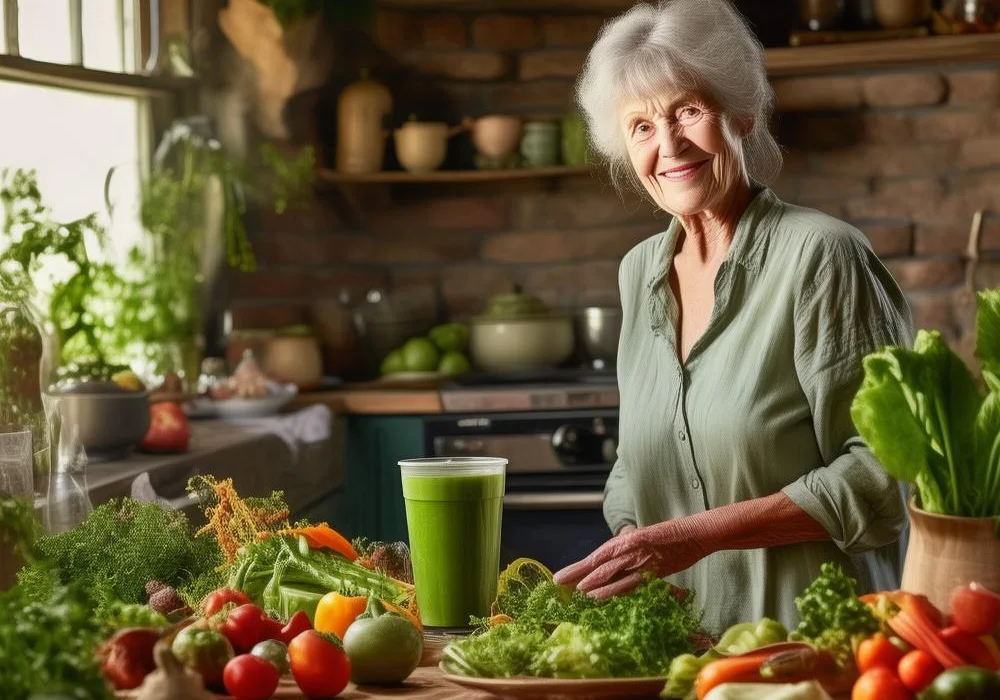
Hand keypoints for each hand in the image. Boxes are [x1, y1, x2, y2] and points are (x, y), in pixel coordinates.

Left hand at [553, 520, 707, 598]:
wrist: (695, 533)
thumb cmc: (669, 539)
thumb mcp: (643, 544)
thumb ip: (627, 555)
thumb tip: (611, 569)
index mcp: (624, 541)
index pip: (596, 557)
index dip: (577, 567)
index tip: (560, 576)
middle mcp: (627, 547)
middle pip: (597, 564)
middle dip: (576, 574)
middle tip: (558, 583)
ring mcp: (639, 557)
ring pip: (610, 573)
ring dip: (591, 583)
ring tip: (575, 592)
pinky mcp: (653, 567)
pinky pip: (629, 582)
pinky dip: (612, 589)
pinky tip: (599, 595)